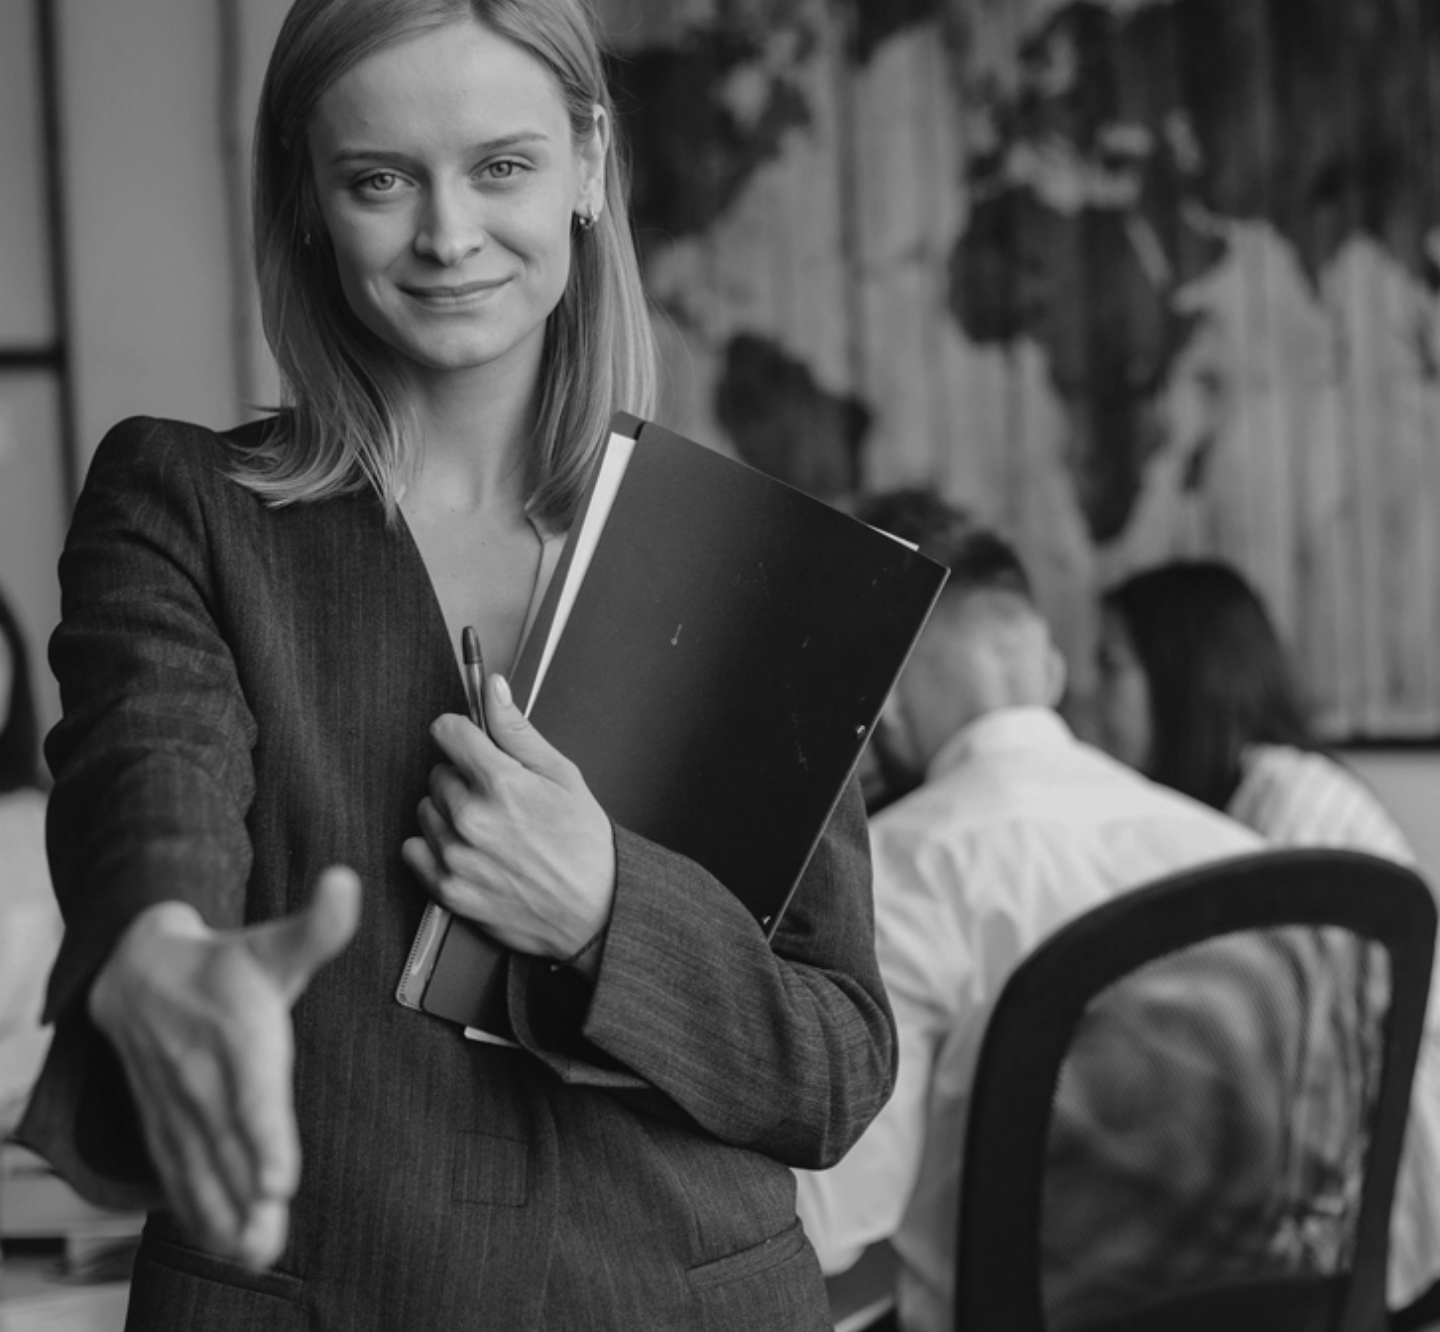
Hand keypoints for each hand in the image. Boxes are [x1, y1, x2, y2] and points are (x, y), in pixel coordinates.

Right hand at [87, 867, 360, 1268]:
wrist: (137, 971)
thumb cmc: (225, 963)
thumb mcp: (274, 944)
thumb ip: (318, 926)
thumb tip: (346, 883)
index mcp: (237, 1034)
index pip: (252, 1094)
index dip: (265, 1137)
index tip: (281, 1178)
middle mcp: (204, 1076)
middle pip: (230, 1144)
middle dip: (248, 1193)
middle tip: (269, 1234)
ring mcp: (180, 1104)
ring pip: (202, 1166)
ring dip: (224, 1212)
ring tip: (254, 1252)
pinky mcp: (165, 1122)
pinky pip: (177, 1171)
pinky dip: (197, 1208)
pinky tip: (223, 1242)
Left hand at [402, 673, 614, 962]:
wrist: (595, 912)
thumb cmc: (584, 844)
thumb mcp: (563, 775)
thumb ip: (518, 731)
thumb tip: (492, 688)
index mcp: (500, 784)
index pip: (447, 731)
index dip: (463, 733)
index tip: (473, 744)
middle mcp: (470, 819)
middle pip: (436, 772)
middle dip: (463, 777)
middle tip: (498, 797)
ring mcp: (456, 857)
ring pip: (425, 810)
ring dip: (448, 812)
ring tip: (488, 827)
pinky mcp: (447, 890)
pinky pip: (414, 850)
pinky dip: (434, 846)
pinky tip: (468, 850)